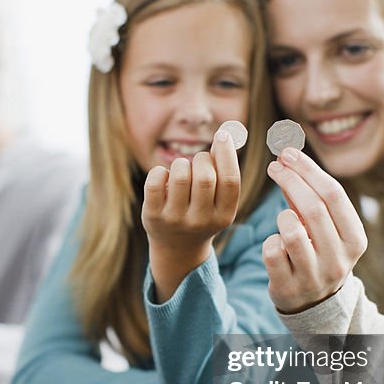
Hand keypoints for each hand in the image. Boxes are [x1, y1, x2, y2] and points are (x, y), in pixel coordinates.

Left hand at [142, 129, 241, 301]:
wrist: (177, 248)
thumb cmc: (202, 213)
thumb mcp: (218, 202)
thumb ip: (223, 173)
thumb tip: (224, 136)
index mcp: (224, 216)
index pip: (231, 180)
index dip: (227, 153)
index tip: (222, 135)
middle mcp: (201, 221)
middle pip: (205, 176)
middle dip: (202, 159)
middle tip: (199, 161)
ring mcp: (175, 220)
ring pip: (180, 175)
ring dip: (181, 163)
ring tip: (182, 170)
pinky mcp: (152, 216)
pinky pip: (155, 180)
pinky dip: (161, 171)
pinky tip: (165, 178)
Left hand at [262, 148, 366, 313]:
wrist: (312, 302)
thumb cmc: (317, 251)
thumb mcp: (324, 227)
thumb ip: (308, 195)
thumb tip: (287, 156)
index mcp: (355, 239)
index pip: (334, 195)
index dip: (308, 170)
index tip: (288, 153)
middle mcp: (340, 259)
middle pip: (313, 208)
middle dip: (291, 181)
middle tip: (274, 166)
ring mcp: (315, 276)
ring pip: (291, 231)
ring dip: (282, 216)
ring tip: (283, 218)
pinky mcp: (289, 287)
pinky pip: (271, 251)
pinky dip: (269, 241)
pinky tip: (276, 245)